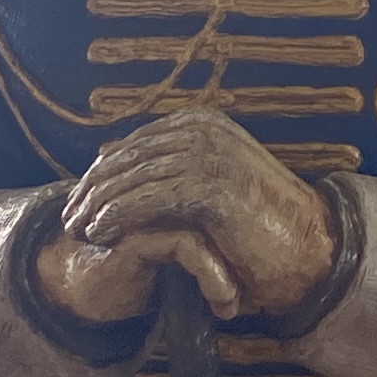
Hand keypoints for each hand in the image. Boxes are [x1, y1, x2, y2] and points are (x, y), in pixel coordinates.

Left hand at [57, 108, 340, 316]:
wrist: (309, 252)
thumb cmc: (262, 230)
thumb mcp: (211, 188)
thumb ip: (171, 174)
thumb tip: (115, 165)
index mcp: (203, 124)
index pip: (134, 143)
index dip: (101, 173)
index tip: (78, 202)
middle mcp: (203, 131)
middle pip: (127, 157)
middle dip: (92, 189)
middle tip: (67, 219)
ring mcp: (207, 154)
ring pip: (131, 177)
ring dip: (97, 205)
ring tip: (76, 230)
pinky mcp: (208, 185)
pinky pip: (146, 199)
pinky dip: (117, 216)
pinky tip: (99, 234)